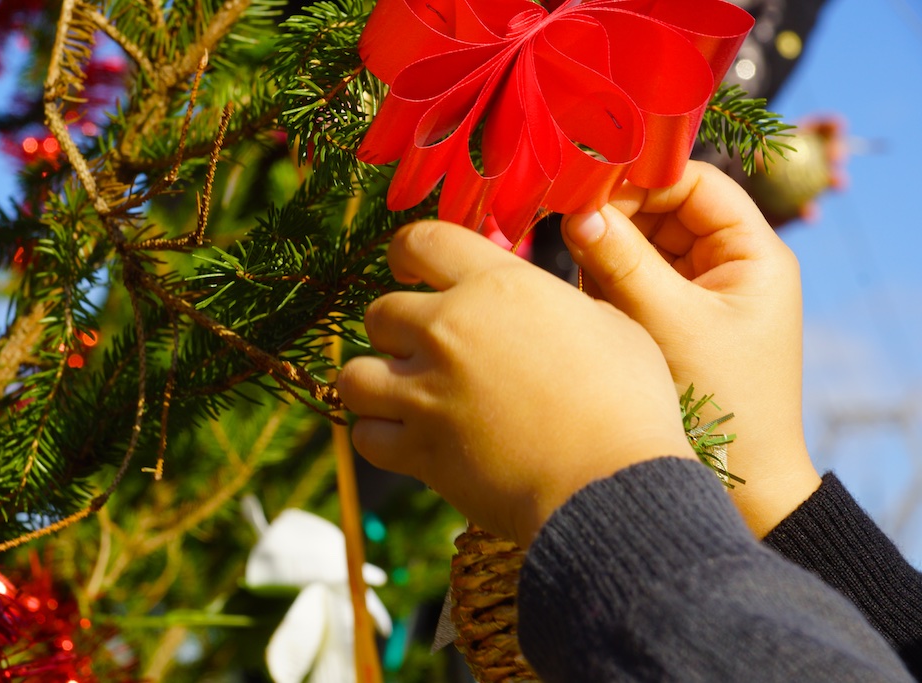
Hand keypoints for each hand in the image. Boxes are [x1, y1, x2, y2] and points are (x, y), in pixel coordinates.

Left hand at [337, 221, 692, 546]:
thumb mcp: (610, 324)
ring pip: (354, 375)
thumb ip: (558, 304)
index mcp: (498, 285)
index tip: (410, 270)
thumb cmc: (629, 403)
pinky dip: (380, 435)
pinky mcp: (420, 449)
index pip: (423, 241)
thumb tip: (542, 308)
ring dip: (374, 381)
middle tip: (422, 349)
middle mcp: (450, 330)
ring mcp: (427, 392)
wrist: (613, 486)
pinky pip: (366, 435)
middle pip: (379, 312)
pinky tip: (404, 438)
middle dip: (394, 328)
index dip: (407, 252)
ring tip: (399, 394)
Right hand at [561, 161, 819, 536]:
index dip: (640, 179)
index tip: (583, 190)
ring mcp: (691, 297)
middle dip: (612, 222)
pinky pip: (625, 286)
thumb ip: (621, 260)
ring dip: (602, 260)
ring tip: (584, 290)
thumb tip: (574, 211)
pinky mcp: (664, 325)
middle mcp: (723, 267)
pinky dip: (601, 292)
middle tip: (565, 234)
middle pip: (658, 213)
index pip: (692, 183)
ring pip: (635, 249)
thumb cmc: (723, 403)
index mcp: (751, 254)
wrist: (740, 485)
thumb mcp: (669, 322)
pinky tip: (587, 311)